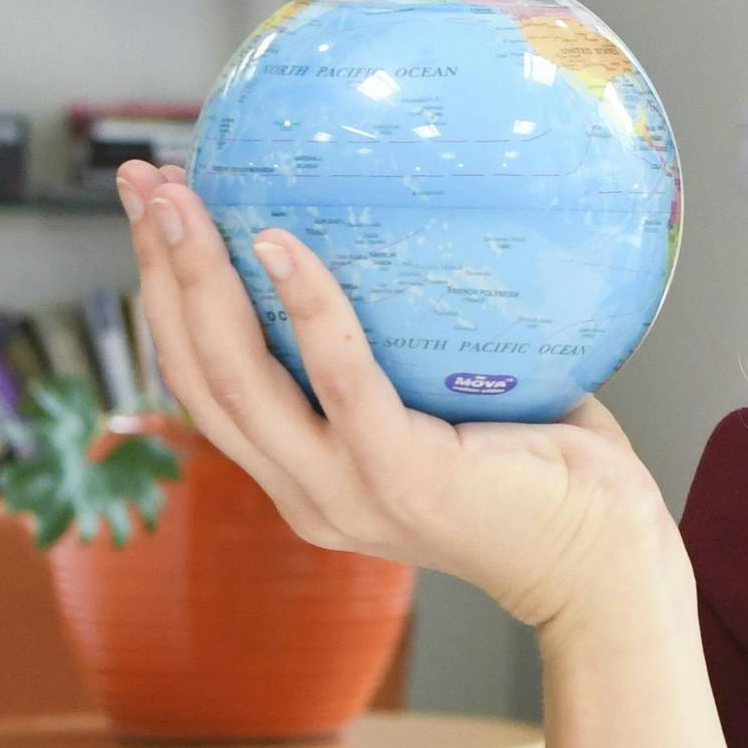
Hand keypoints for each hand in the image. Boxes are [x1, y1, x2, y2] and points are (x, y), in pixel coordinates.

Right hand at [116, 159, 677, 629]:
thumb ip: (415, 345)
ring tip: (180, 199)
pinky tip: (277, 243)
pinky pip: (338, 378)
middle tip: (141, 182)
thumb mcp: (457, 405)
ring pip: (236, 377)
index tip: (155, 213)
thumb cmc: (552, 476)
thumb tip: (415, 223)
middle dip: (157, 270)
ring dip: (196, 279)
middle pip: (197, 373)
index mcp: (308, 475)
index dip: (167, 298)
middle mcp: (306, 491)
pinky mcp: (398, 479)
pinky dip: (303, 306)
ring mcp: (344, 492)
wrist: (607, 565)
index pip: (208, 383)